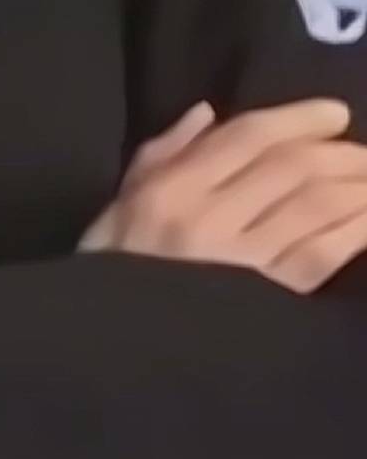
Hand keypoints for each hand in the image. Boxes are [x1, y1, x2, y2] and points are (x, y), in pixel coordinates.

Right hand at [80, 97, 366, 292]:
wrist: (116, 345)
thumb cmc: (119, 268)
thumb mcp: (124, 201)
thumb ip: (165, 151)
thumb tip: (208, 113)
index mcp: (173, 188)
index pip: (247, 137)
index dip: (298, 119)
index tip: (336, 113)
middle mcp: (210, 218)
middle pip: (289, 168)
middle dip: (337, 153)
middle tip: (366, 151)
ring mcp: (241, 262)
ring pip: (314, 207)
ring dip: (355, 188)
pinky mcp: (267, 303)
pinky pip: (320, 256)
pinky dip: (353, 232)